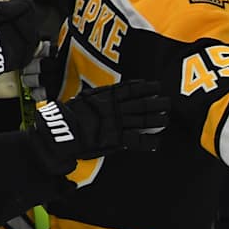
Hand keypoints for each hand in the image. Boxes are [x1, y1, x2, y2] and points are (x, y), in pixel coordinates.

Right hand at [29, 82, 170, 171]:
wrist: (60, 131)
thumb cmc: (67, 115)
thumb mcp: (83, 99)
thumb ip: (97, 97)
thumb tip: (106, 94)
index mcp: (106, 97)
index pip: (129, 89)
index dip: (145, 87)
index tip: (156, 86)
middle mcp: (114, 109)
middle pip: (141, 104)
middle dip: (157, 103)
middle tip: (168, 102)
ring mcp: (116, 123)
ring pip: (143, 120)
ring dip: (157, 120)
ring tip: (166, 119)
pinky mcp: (115, 138)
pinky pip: (136, 140)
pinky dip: (148, 142)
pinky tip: (156, 143)